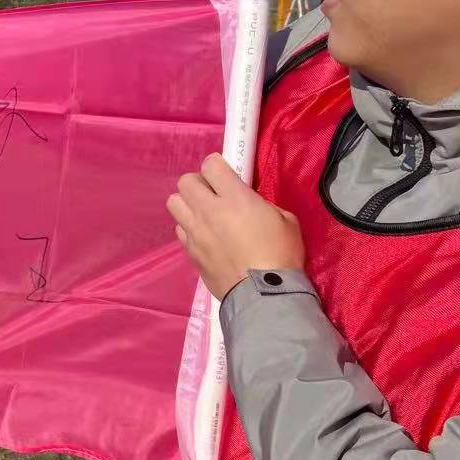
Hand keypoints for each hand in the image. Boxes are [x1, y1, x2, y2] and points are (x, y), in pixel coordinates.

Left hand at [167, 153, 304, 299]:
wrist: (263, 294)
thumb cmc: (281, 254)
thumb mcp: (285, 219)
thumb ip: (261, 204)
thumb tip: (249, 205)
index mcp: (234, 197)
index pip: (210, 165)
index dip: (217, 166)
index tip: (225, 173)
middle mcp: (208, 211)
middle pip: (185, 181)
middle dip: (199, 183)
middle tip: (213, 194)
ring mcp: (195, 232)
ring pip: (174, 203)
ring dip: (188, 204)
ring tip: (204, 214)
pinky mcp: (190, 252)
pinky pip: (180, 230)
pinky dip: (189, 228)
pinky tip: (205, 237)